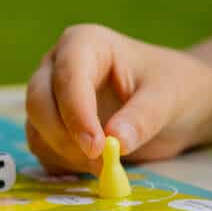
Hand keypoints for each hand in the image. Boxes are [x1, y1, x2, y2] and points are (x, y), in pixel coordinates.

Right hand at [25, 24, 211, 173]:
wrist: (174, 103)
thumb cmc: (174, 86)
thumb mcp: (168, 97)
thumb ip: (143, 118)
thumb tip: (117, 142)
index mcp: (84, 44)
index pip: (68, 76)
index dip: (76, 113)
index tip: (98, 146)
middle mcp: (58, 67)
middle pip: (39, 102)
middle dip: (64, 136)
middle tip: (100, 162)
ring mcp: (51, 97)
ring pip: (36, 129)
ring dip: (65, 154)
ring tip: (106, 166)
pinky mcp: (51, 126)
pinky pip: (43, 148)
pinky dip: (63, 163)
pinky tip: (95, 166)